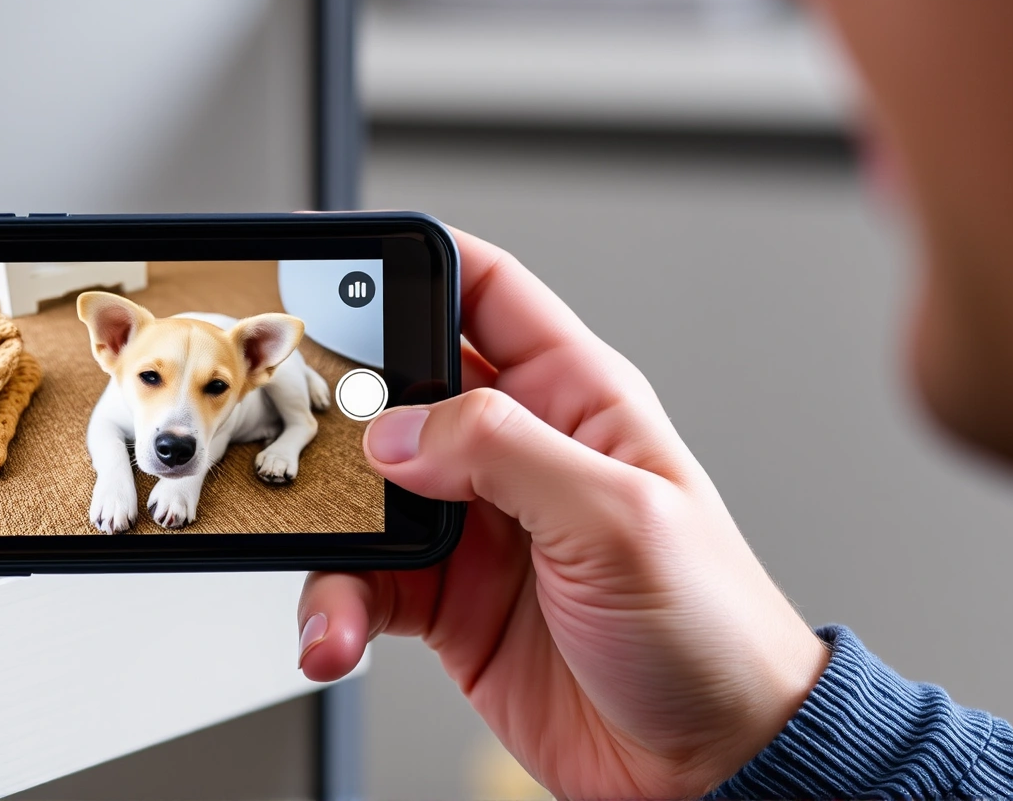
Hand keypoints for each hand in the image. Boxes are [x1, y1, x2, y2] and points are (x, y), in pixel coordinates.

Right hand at [298, 229, 827, 798]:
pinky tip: (338, 633)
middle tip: (300, 434)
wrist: (711, 770)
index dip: (412, 265)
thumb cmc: (712, 635)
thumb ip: (506, 453)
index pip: (483, 290)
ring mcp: (476, 527)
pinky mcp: (444, 602)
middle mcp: (517, 453)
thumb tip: (397, 428)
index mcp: (575, 398)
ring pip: (363, 494)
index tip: (336, 262)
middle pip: (396, 389)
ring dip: (331, 534)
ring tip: (332, 575)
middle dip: (338, 408)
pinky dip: (333, 607)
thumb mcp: (621, 521)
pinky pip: (360, 583)